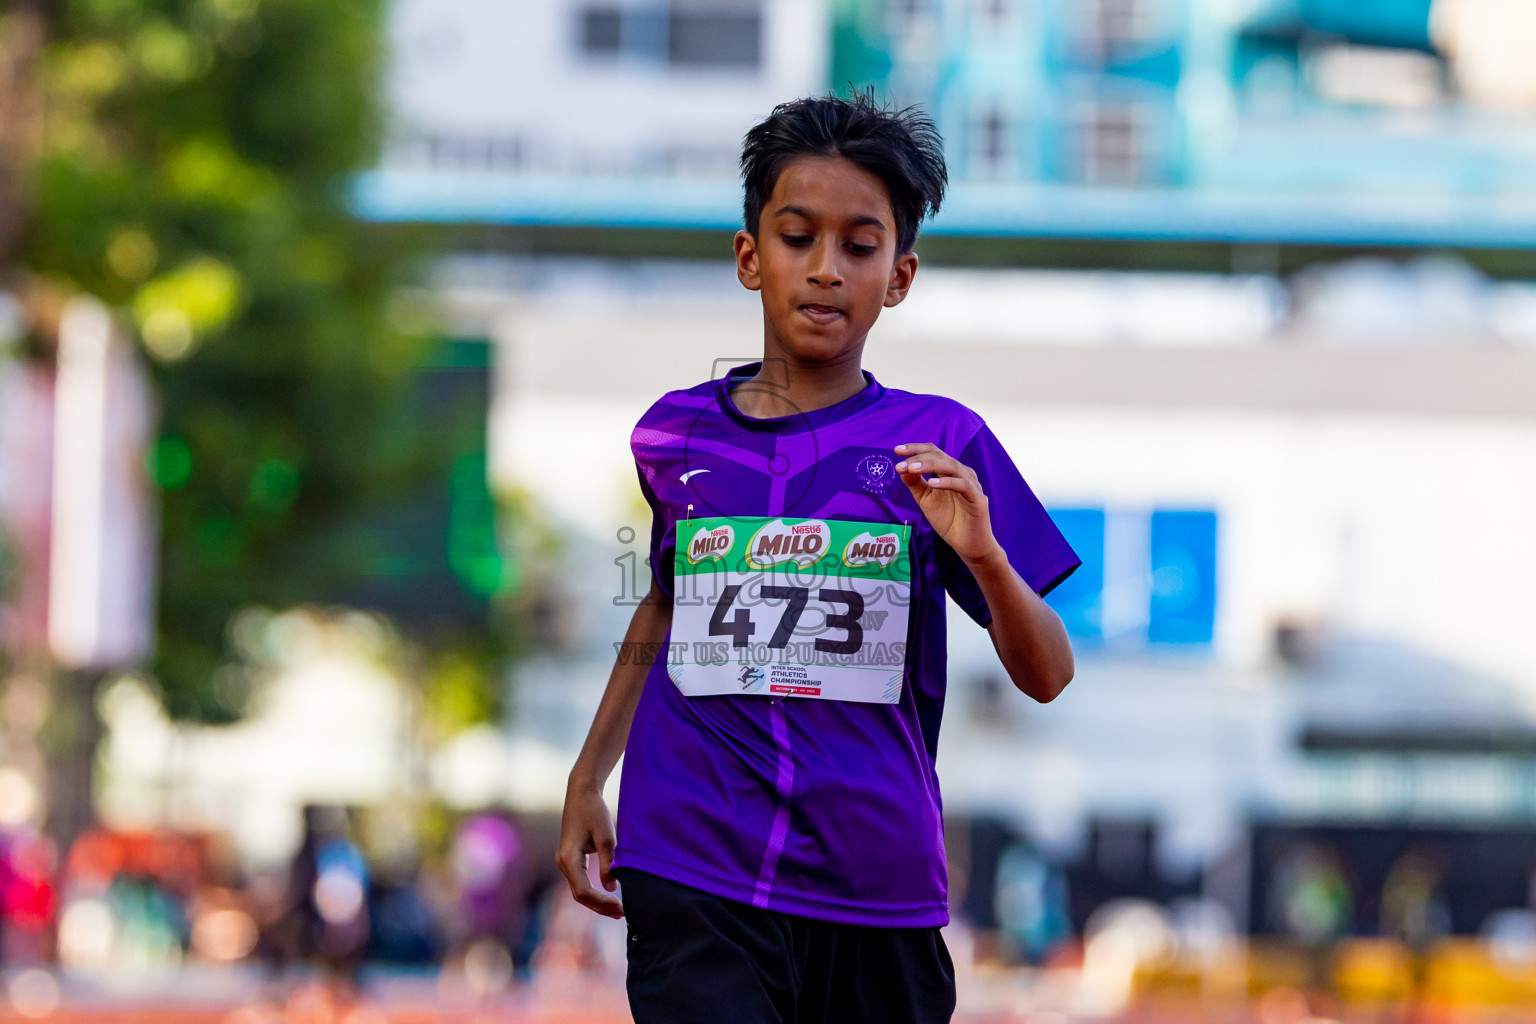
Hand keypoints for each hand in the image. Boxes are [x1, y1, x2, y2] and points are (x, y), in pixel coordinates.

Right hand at [555, 777, 623, 918]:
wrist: (581, 792)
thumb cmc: (594, 811)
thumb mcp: (606, 837)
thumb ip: (609, 863)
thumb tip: (612, 887)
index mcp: (569, 858)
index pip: (583, 891)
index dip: (602, 902)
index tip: (621, 905)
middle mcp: (562, 863)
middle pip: (579, 895)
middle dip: (600, 906)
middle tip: (622, 913)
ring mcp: (564, 861)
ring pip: (579, 890)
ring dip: (597, 901)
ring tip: (617, 909)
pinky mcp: (570, 858)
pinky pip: (580, 881)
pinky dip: (593, 891)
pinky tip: (608, 895)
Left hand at [894, 442, 1001, 566]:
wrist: (968, 545)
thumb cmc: (949, 521)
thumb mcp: (926, 500)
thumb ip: (915, 484)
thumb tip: (901, 468)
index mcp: (950, 472)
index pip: (933, 452)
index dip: (916, 449)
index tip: (897, 450)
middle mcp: (962, 473)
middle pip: (940, 456)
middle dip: (918, 457)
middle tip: (900, 464)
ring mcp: (972, 485)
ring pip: (951, 466)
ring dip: (929, 465)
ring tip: (911, 469)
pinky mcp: (978, 499)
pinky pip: (963, 485)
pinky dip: (947, 482)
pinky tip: (932, 483)